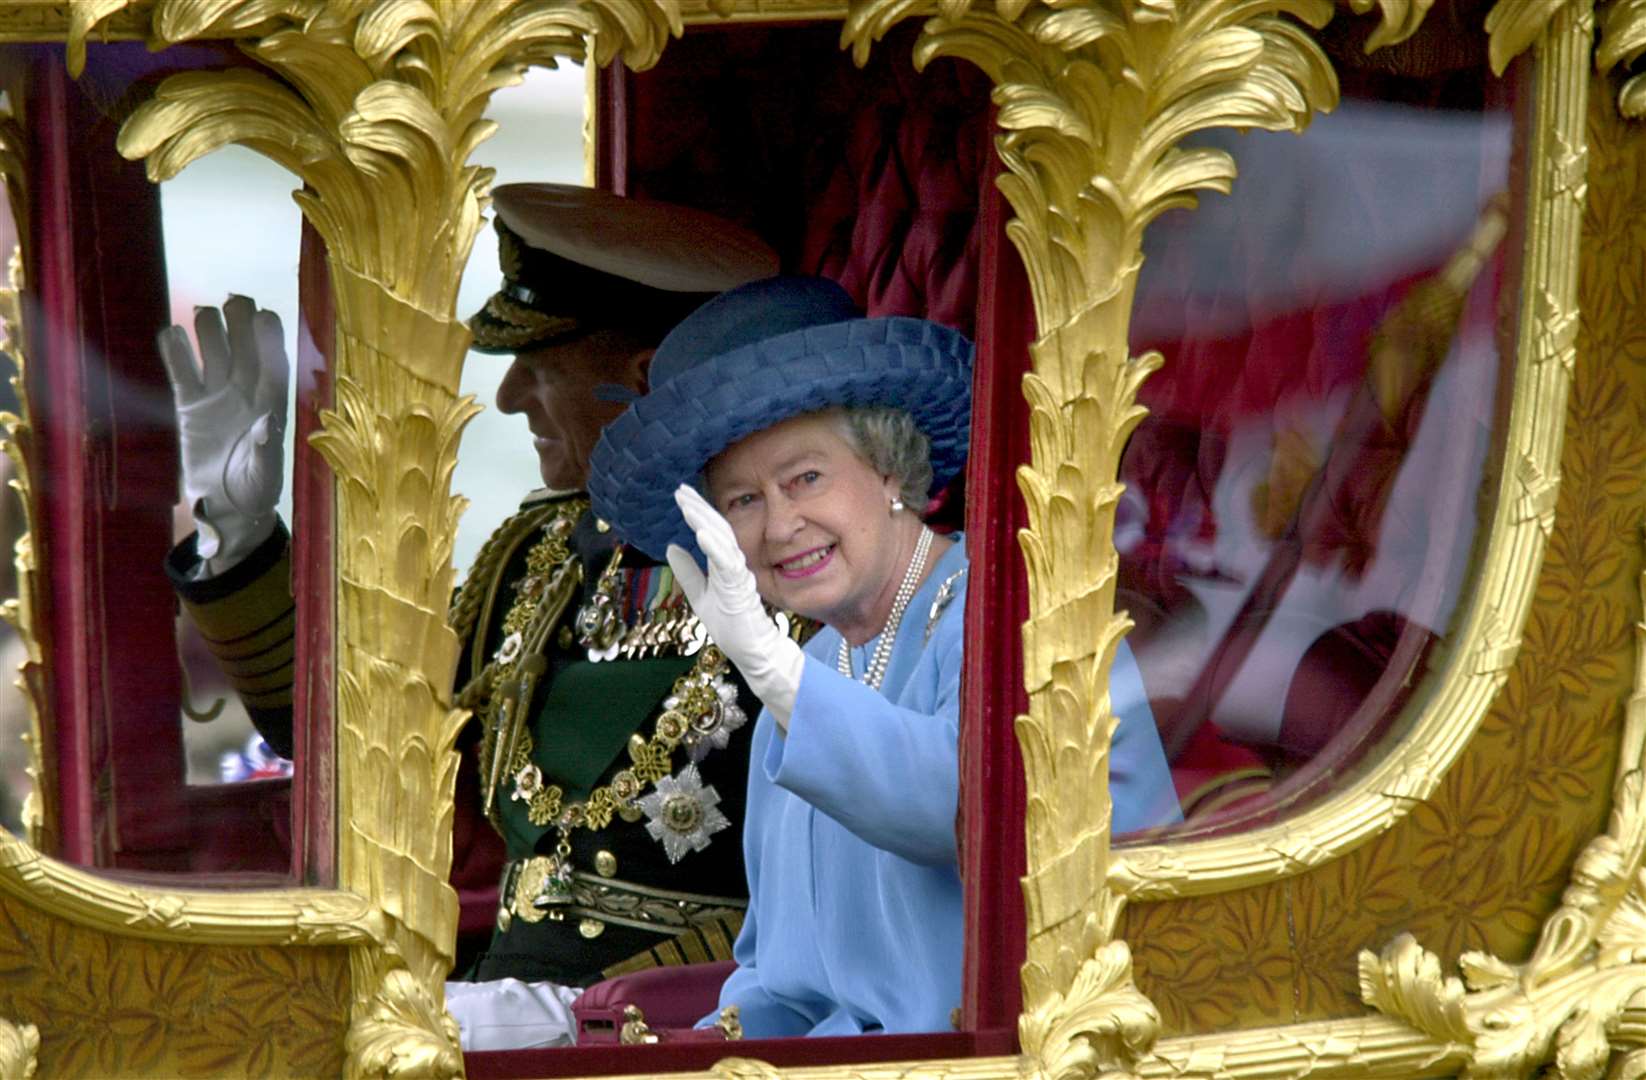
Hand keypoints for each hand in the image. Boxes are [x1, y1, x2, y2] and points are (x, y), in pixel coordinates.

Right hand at [158, 296, 288, 572]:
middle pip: (244, 346)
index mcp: (271, 403)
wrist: (227, 506)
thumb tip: (268, 422)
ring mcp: (216, 395)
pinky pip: (182, 370)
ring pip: (213, 350)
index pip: (273, 362)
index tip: (265, 315)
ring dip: (209, 329)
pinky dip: (175, 352)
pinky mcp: (189, 404)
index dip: (270, 338)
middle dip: (241, 322)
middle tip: (233, 302)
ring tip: (204, 314)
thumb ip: (265, 449)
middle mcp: (245, 392)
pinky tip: (171, 333)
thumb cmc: (256, 490)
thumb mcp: (264, 476)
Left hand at [667, 485, 804, 730]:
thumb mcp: (700, 595)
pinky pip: (728, 564)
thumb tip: (671, 547)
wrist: (753, 653)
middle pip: (717, 529)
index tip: (681, 494)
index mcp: (725, 565)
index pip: (712, 531)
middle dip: (699, 508)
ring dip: (705, 521)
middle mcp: (734, 566)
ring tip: (688, 505)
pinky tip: (702, 533)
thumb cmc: (732, 627)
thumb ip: (688, 572)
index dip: (697, 512)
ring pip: (723, 541)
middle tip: (681, 490)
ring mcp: (739, 577)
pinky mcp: (741, 591)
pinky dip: (715, 547)